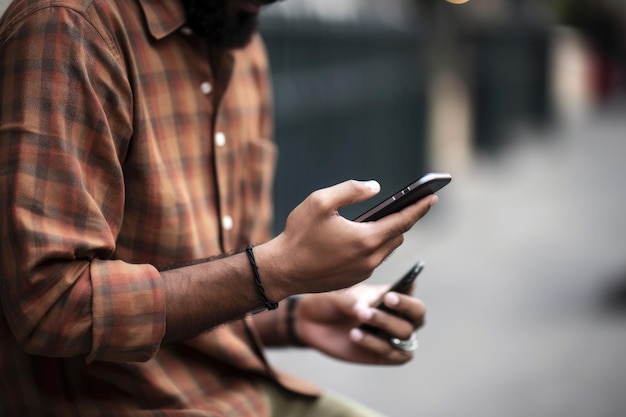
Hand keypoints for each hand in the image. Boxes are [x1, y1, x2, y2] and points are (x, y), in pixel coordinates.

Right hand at [255, 180, 436, 298]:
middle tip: (406, 204)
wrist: (281, 271)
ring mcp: (362, 272)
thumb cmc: (298, 234)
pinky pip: (372, 260)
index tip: (433, 197)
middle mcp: (370, 258)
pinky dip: (373, 246)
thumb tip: (375, 188)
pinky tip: (361, 237)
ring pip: (385, 249)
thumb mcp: (321, 201)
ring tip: (382, 219)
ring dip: (387, 234)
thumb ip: (351, 190)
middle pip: (397, 235)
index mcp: (366, 239)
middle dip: (402, 219)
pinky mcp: (353, 280)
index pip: (403, 221)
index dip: (419, 208)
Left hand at [294, 285, 425, 364]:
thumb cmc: (332, 301)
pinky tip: (355, 334)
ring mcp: (390, 337)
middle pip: (418, 316)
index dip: (408, 295)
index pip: (412, 294)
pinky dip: (376, 344)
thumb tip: (365, 311)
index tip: (393, 293)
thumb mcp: (342, 296)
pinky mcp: (380, 355)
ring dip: (387, 324)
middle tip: (387, 300)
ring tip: (361, 315)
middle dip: (405, 308)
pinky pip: (392, 354)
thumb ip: (356, 302)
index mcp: (392, 296)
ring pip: (406, 335)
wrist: (311, 320)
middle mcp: (397, 317)